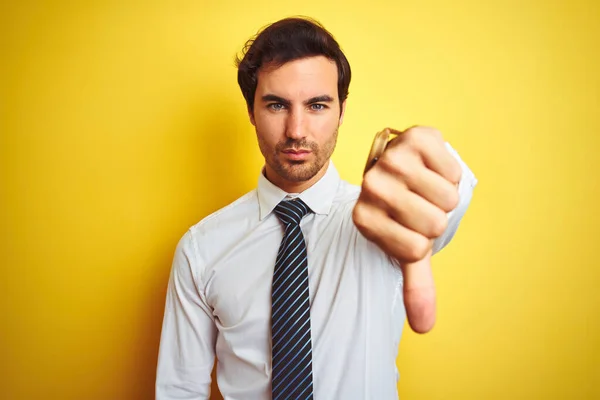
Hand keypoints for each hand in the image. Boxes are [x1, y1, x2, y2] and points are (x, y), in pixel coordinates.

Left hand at [353, 126, 461, 332]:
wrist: (398, 164)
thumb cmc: (402, 209)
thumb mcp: (406, 246)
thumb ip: (414, 284)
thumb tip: (424, 326)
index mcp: (363, 218)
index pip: (416, 249)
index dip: (423, 241)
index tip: (408, 226)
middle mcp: (371, 187)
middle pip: (434, 223)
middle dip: (436, 217)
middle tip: (419, 204)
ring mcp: (390, 159)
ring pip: (447, 197)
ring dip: (445, 195)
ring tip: (425, 186)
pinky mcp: (414, 137)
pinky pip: (452, 170)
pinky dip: (451, 172)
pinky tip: (431, 167)